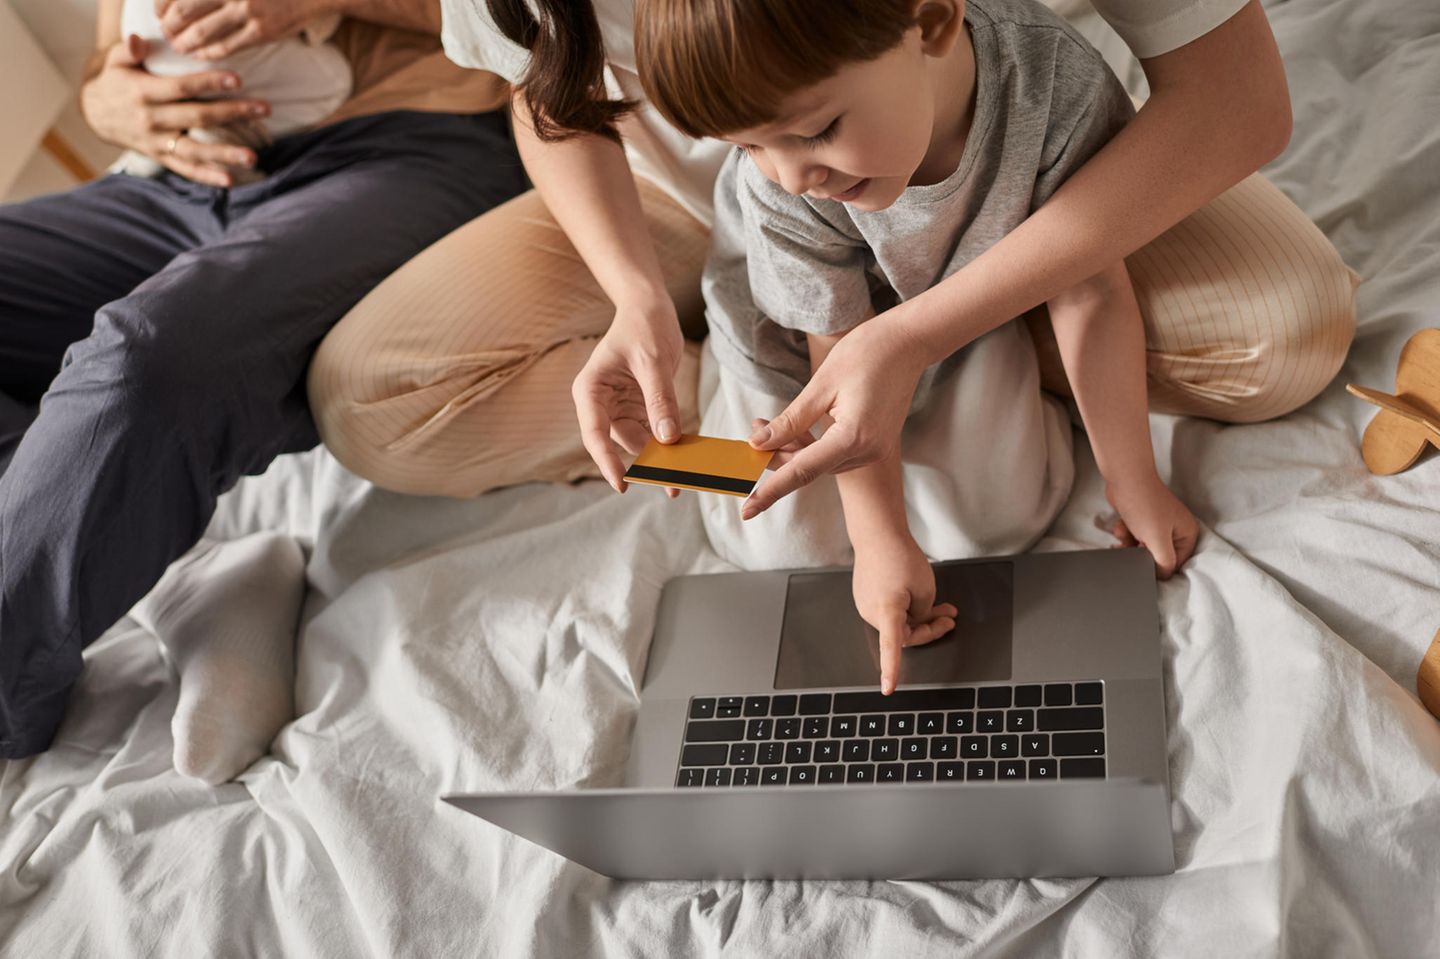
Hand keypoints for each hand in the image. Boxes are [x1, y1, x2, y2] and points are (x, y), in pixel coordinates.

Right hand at [80, 37, 264, 186]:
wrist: (95, 113)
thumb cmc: (116, 80)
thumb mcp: (115, 61)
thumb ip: (127, 49)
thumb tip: (137, 40)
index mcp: (142, 93)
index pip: (181, 88)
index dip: (209, 83)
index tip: (238, 79)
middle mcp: (151, 120)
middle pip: (197, 117)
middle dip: (233, 113)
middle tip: (264, 109)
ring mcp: (156, 142)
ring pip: (194, 150)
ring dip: (224, 154)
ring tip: (252, 157)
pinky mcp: (160, 157)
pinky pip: (185, 169)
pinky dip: (206, 176)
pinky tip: (230, 181)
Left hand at [158, 0, 331, 59]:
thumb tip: (184, 1)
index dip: (163, 3)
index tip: (158, 12)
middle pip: (185, 10)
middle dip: (170, 25)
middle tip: (166, 33)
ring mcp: (247, 11)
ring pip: (203, 31)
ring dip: (186, 42)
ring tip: (179, 47)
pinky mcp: (261, 32)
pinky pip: (227, 46)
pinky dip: (209, 53)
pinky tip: (200, 55)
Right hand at [572, 300, 685, 494]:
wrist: (649, 307)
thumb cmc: (643, 325)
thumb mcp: (653, 361)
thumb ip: (659, 399)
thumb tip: (666, 438)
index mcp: (591, 391)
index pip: (594, 434)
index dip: (607, 462)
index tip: (622, 485)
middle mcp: (601, 404)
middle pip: (621, 442)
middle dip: (647, 462)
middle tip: (675, 483)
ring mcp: (620, 407)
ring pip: (640, 441)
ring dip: (662, 454)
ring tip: (688, 471)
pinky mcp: (639, 407)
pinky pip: (654, 431)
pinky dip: (670, 441)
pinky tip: (690, 452)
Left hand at [742, 318, 927, 519]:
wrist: (907, 343)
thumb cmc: (866, 354)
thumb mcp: (821, 386)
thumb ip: (790, 421)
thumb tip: (759, 444)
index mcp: (854, 437)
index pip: (802, 471)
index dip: (771, 491)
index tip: (747, 510)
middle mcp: (868, 451)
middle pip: (810, 467)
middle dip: (776, 457)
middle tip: (750, 435)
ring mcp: (874, 450)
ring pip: (820, 462)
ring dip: (792, 449)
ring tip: (764, 423)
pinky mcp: (874, 443)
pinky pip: (834, 453)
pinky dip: (811, 445)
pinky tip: (792, 429)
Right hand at [852, 536, 957, 694]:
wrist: (877, 534)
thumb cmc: (899, 556)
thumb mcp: (925, 588)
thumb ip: (923, 612)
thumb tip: (917, 619)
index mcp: (887, 611)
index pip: (891, 647)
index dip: (891, 669)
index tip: (889, 688)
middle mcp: (872, 612)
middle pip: (904, 634)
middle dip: (929, 627)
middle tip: (950, 617)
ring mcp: (866, 605)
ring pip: (898, 623)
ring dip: (920, 617)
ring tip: (943, 605)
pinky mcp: (866, 597)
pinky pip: (890, 611)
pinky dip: (906, 608)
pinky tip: (917, 596)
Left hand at [1104, 474, 1199, 577]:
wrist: (1124, 477)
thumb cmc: (1144, 505)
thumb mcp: (1157, 539)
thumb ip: (1164, 562)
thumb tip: (1163, 576)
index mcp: (1188, 534)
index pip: (1176, 564)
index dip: (1158, 567)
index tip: (1142, 564)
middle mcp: (1177, 530)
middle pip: (1158, 557)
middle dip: (1141, 555)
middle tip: (1130, 549)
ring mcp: (1159, 525)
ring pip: (1143, 549)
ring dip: (1130, 545)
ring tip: (1124, 536)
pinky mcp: (1143, 521)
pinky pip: (1134, 538)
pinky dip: (1125, 534)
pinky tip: (1121, 526)